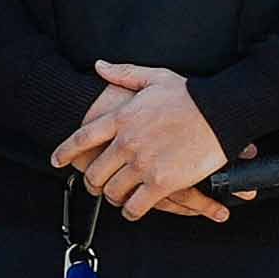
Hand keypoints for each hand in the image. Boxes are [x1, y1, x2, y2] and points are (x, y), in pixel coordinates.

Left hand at [58, 63, 235, 219]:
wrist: (221, 112)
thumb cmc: (191, 95)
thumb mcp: (154, 77)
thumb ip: (123, 74)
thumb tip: (98, 66)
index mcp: (121, 118)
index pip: (82, 137)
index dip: (65, 151)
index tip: (56, 161)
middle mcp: (126, 143)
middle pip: (94, 172)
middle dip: (92, 182)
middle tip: (96, 186)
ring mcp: (142, 164)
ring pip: (113, 191)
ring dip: (112, 198)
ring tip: (116, 198)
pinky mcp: (161, 182)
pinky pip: (136, 205)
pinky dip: (131, 211)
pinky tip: (132, 210)